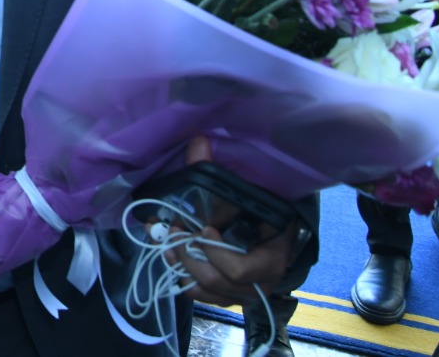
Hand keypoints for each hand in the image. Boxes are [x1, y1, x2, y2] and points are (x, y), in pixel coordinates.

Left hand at [163, 138, 296, 306]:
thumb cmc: (258, 211)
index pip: (241, 269)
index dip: (217, 252)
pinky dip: (182, 277)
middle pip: (217, 281)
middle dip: (189, 256)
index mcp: (272, 258)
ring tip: (167, 242)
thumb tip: (198, 142)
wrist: (271, 232)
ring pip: (206, 291)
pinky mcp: (226, 297)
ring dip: (181, 265)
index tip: (204, 229)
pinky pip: (200, 297)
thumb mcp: (246, 193)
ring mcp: (242, 294)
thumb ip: (218, 171)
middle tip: (173, 232)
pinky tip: (171, 255)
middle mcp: (260, 283)